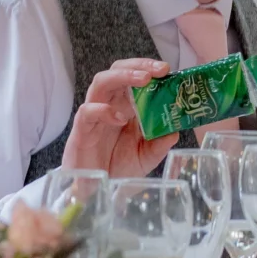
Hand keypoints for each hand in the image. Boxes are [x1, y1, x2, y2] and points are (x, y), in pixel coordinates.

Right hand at [59, 59, 182, 177]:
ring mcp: (94, 116)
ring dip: (122, 76)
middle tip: (159, 70)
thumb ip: (159, 145)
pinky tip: (119, 118)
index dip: (149, 68)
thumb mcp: (146, 157)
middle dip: (138, 65)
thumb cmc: (117, 168)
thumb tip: (175, 131)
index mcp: (125, 106)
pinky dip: (103, 110)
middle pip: (117, 70)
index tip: (167, 69)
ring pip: (101, 82)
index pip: (134, 77)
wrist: (94, 192)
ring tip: (143, 80)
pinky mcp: (82, 131)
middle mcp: (109, 105)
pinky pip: (87, 112)